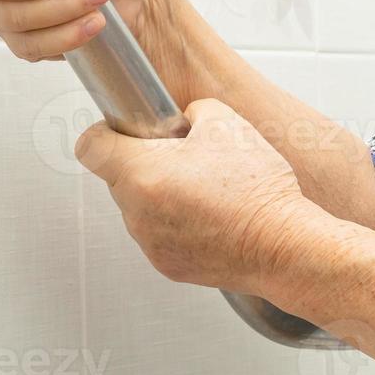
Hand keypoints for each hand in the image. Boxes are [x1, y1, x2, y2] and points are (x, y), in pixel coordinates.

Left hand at [75, 98, 317, 291]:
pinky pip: (158, 234)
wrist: (284, 245)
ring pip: (139, 207)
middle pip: (118, 178)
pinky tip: (210, 215)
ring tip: (203, 189)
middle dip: (143, 163)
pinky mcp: (167, 265)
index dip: (106, 133)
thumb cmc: (257, 188)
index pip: (89, 147)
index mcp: (142, 173)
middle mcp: (137, 213)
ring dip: (160, 194)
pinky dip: (176, 223)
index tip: (125, 132)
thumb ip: (192, 110)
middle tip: (182, 158)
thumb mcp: (227, 122)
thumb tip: (185, 116)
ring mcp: (150, 243)